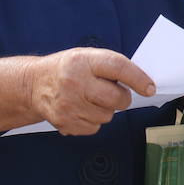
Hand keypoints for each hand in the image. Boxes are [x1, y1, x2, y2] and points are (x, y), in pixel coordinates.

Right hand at [28, 47, 155, 135]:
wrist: (34, 84)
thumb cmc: (68, 68)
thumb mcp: (87, 56)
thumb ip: (111, 66)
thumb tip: (141, 84)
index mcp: (83, 61)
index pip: (118, 68)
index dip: (138, 79)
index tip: (150, 88)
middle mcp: (74, 82)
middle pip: (116, 98)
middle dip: (122, 98)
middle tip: (113, 92)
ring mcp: (68, 105)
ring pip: (107, 115)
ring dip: (105, 109)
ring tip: (90, 98)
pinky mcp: (64, 122)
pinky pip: (95, 127)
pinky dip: (93, 120)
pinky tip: (81, 109)